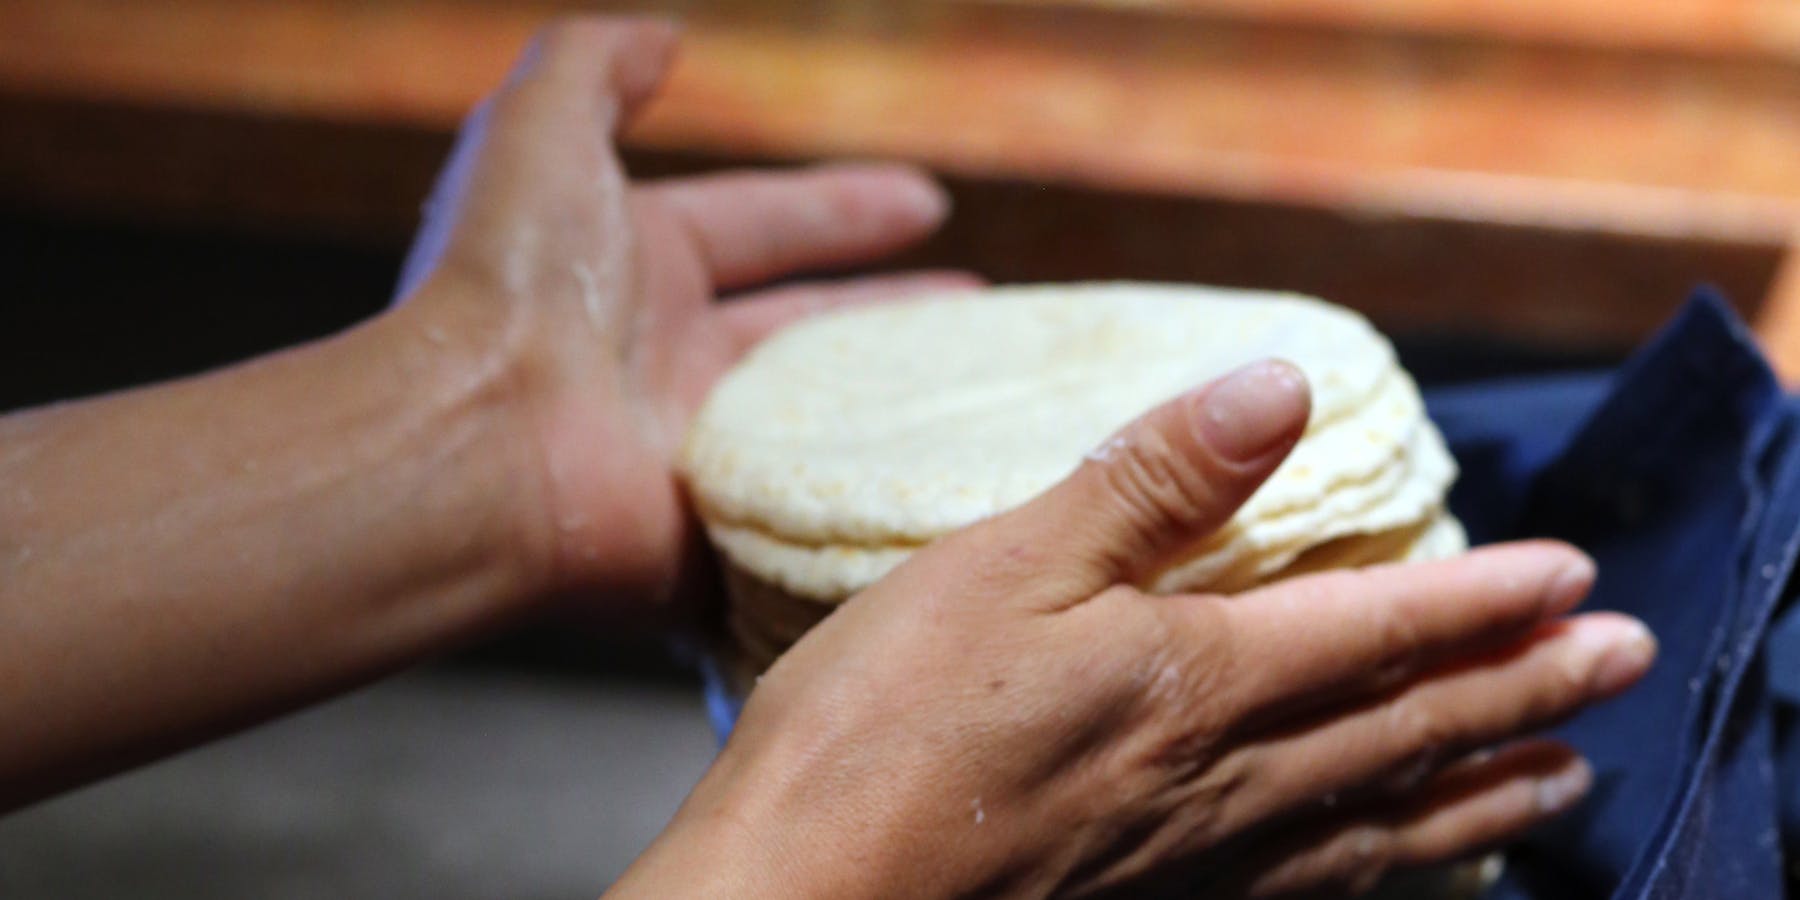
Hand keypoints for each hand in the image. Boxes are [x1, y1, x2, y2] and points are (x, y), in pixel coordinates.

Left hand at [395, 18, 973, 616]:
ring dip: (899, 412)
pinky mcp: (712, 541)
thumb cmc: (510, 283)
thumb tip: (666, 38)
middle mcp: (668, 362)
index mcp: (642, 268)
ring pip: (820, 429)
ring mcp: (693, 455)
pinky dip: (865, 514)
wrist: (478, 444)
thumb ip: (597, 65)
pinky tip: (947, 498)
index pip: (767, 227)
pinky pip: (804, 525)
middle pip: (808, 332)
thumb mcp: (542, 132)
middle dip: (893, 317)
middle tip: (981, 311)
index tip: (929, 204)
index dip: (845, 212)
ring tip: (996, 400)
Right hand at [613, 361, 1655, 897]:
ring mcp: (1194, 862)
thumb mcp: (1001, 566)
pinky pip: (1312, 894)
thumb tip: (1276, 387)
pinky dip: (1389, 874)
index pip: (1380, 629)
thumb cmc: (878, 728)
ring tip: (1562, 782)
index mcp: (1194, 680)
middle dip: (1525, 693)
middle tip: (1624, 668)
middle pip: (1408, 730)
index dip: (1484, 601)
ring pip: (1382, 825)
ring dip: (1484, 794)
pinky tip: (1403, 870)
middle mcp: (1223, 781)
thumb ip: (1148, 482)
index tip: (1574, 578)